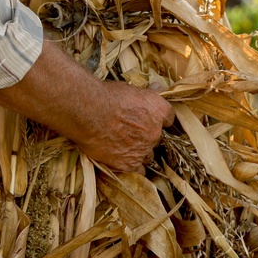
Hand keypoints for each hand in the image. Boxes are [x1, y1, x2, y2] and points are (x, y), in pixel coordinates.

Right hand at [0, 40, 173, 174]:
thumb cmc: (106, 95)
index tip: (151, 117)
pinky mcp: (127, 163)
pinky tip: (124, 159)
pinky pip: (138, 170)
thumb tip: (158, 87)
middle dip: (147, 135)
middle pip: (157, 137)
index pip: (169, 117)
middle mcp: (155, 132)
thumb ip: (146, 92)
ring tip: (126, 145)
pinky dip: (133, 166)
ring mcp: (142, 150)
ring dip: (141, 150)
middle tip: (131, 130)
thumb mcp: (129, 88)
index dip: (160, 118)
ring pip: (148, 154)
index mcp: (159, 111)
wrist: (88, 111)